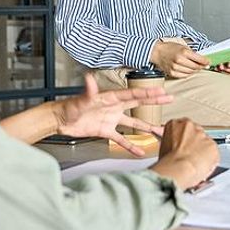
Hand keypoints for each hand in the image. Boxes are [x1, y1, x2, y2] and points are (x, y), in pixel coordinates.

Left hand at [52, 74, 172, 155]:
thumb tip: (88, 79)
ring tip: (162, 130)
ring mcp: (111, 119)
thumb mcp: (80, 100)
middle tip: (169, 99)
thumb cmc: (68, 107)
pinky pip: (121, 138)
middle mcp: (113, 107)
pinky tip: (140, 151)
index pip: (132, 95)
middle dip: (154, 102)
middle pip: (138, 104)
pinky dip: (130, 145)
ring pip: (133, 123)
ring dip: (147, 127)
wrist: (59, 120)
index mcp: (110, 98)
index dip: (147, 93)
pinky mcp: (105, 130)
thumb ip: (87, 92)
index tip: (161, 91)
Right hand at [150, 41, 209, 78]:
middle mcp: (179, 60)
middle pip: (196, 67)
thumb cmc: (170, 48)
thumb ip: (192, 53)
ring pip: (191, 72)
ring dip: (195, 70)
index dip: (206, 61)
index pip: (199, 59)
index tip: (208, 62)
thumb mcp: (182, 46)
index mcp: (183, 51)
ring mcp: (175, 67)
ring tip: (195, 67)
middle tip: (203, 65)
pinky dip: (188, 73)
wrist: (157, 52)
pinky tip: (188, 70)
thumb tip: (202, 59)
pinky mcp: (172, 73)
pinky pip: (184, 76)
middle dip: (201, 66)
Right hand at [150, 118, 219, 189]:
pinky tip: (202, 167)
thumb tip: (173, 149)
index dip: (182, 140)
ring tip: (194, 165)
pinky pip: (213, 154)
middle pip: (195, 134)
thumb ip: (171, 143)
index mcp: (175, 124)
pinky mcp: (213, 146)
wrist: (179, 168)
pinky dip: (210, 161)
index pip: (181, 128)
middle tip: (188, 156)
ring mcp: (203, 135)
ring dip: (202, 153)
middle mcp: (190, 126)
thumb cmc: (169, 162)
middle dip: (193, 144)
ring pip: (205, 144)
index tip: (182, 146)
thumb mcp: (163, 148)